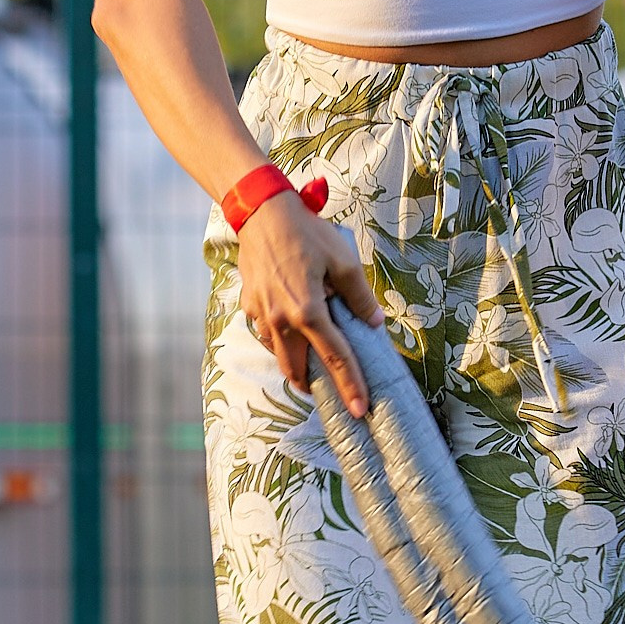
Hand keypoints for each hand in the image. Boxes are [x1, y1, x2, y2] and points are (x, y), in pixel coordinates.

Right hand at [237, 188, 383, 413]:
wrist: (261, 213)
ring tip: (310, 372)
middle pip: (299, 369)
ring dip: (295, 368)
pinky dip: (280, 344)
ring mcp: (261, 315)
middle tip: (333, 396)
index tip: (361, 410)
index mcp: (308, 312)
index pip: (335, 358)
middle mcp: (281, 321)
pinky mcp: (249, 306)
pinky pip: (266, 335)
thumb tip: (374, 323)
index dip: (351, 386)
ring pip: (279, 355)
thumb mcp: (343, 261)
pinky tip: (289, 336)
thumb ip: (360, 296)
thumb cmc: (306, 233)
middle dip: (315, 387)